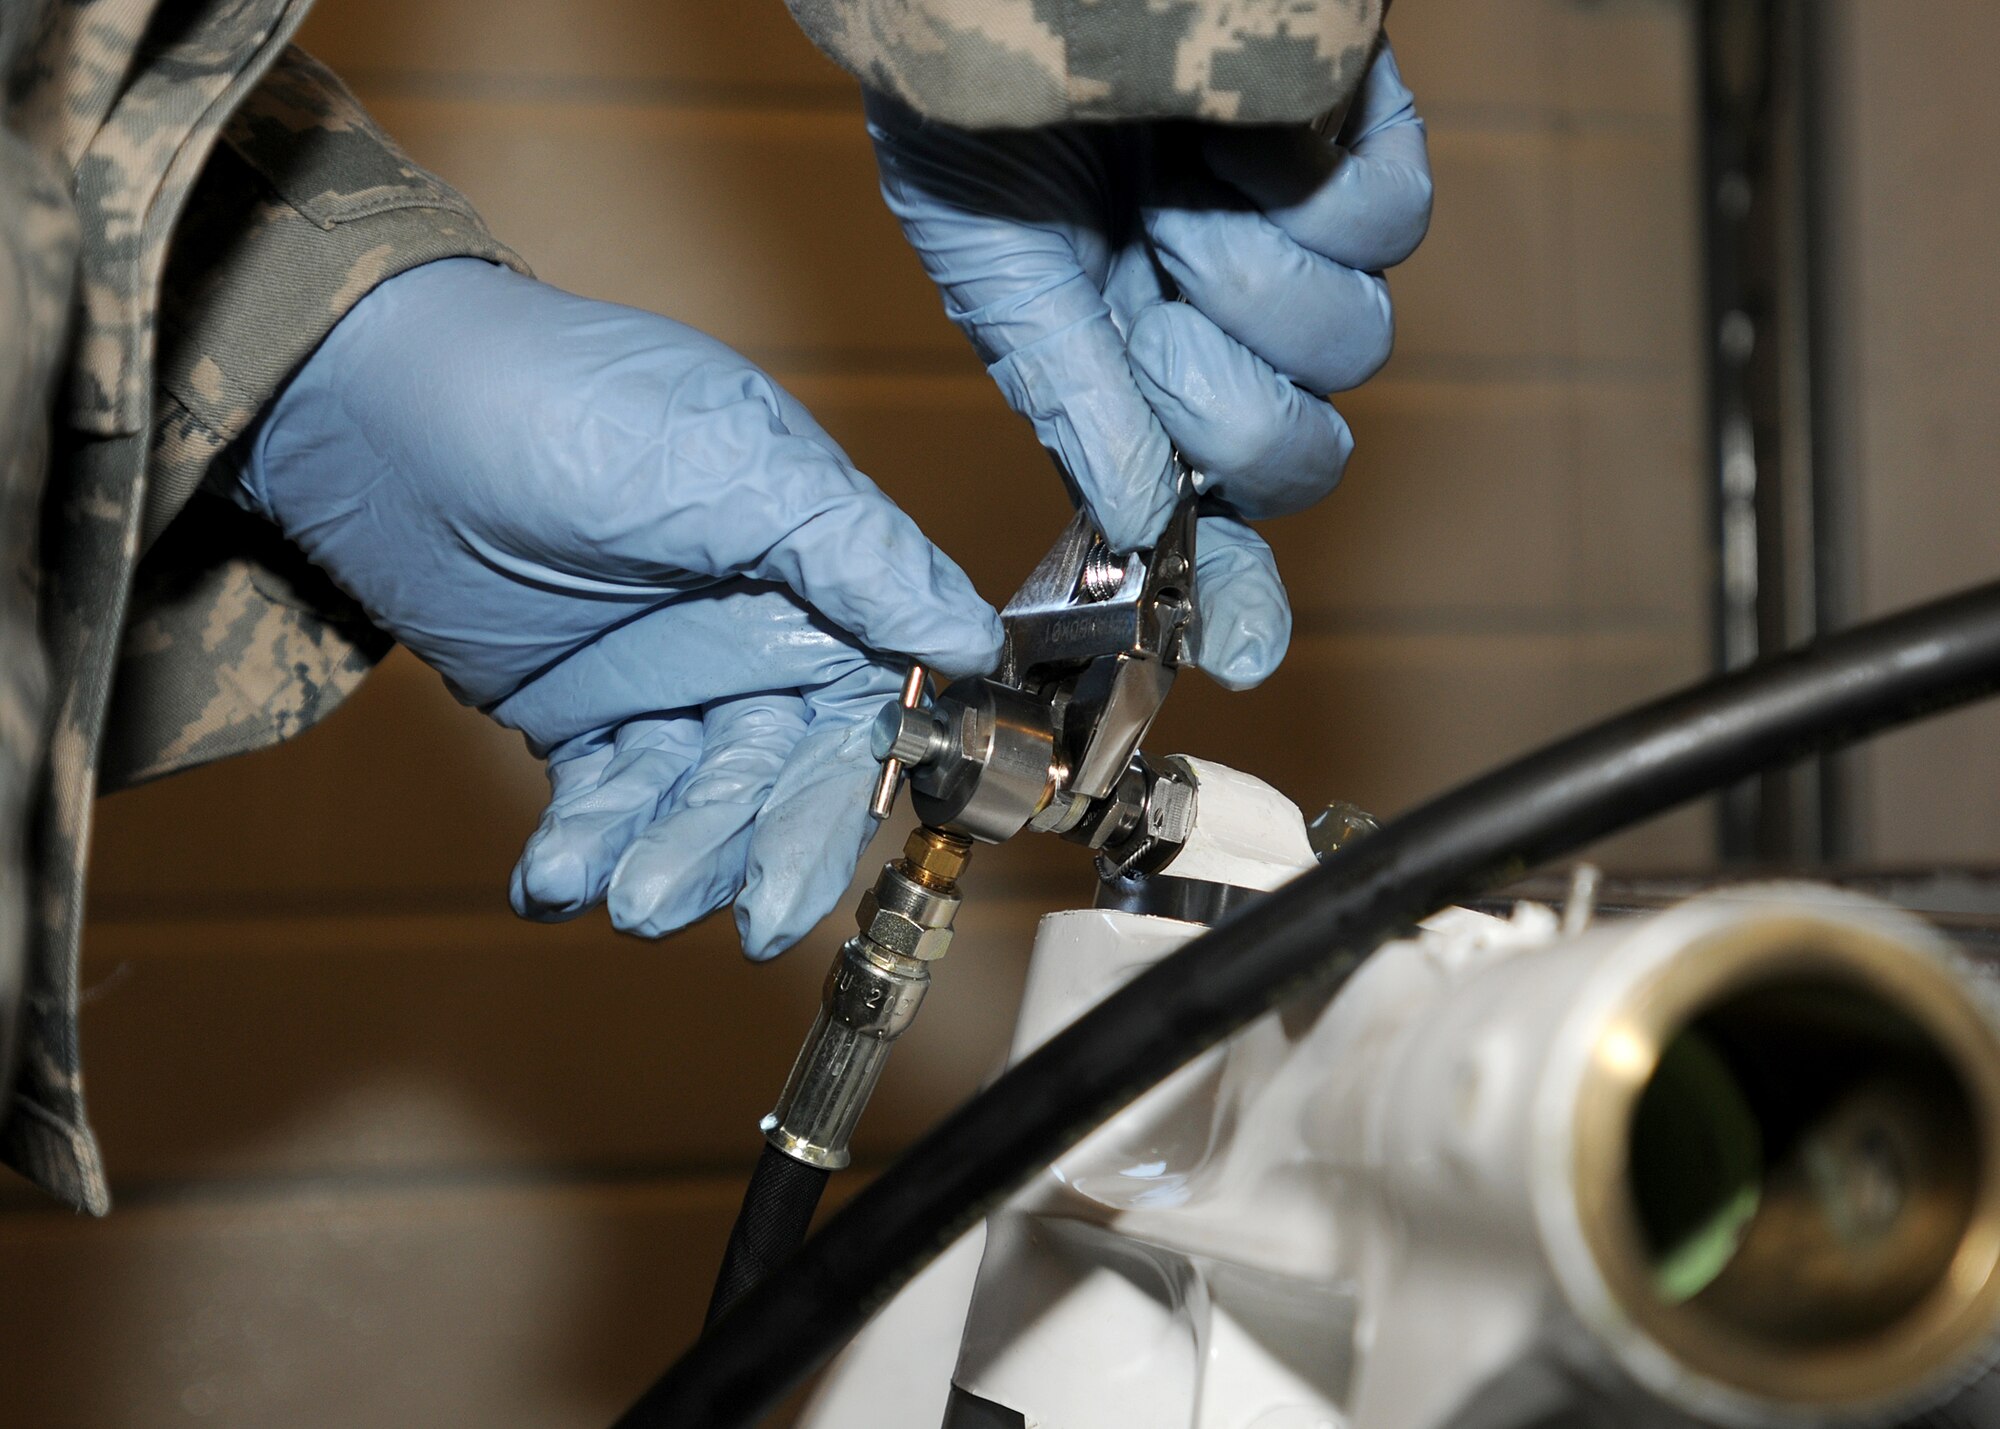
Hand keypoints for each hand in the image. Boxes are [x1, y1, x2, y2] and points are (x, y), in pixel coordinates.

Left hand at [220, 258, 1001, 956]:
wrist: (387, 408)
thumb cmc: (572, 400)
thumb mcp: (738, 464)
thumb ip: (857, 556)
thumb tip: (972, 640)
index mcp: (821, 581)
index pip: (866, 717)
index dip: (843, 802)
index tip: (804, 878)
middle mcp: (758, 641)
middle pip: (779, 781)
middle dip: (751, 852)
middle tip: (735, 918)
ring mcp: (669, 683)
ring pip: (690, 804)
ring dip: (662, 858)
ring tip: (620, 893)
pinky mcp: (582, 715)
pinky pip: (602, 801)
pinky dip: (583, 845)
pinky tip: (554, 880)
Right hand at [866, 41, 1429, 688]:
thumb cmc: (982, 100)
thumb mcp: (1000, 265)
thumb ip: (1070, 398)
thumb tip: (1139, 519)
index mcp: (1129, 376)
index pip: (1203, 507)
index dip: (1233, 586)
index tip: (1248, 647)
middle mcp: (1221, 326)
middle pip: (1300, 451)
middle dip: (1227, 401)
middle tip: (1157, 306)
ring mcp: (1295, 244)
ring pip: (1352, 345)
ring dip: (1254, 276)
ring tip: (1179, 190)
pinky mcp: (1358, 148)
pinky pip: (1393, 221)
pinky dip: (1316, 185)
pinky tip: (1236, 137)